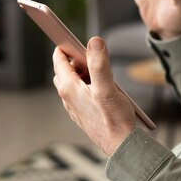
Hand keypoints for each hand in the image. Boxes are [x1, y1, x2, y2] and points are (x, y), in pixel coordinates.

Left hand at [53, 37, 135, 155]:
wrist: (121, 145)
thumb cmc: (114, 119)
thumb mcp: (108, 87)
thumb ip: (100, 63)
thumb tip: (94, 41)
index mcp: (69, 88)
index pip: (59, 60)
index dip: (64, 45)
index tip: (67, 34)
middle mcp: (68, 98)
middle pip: (65, 70)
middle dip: (75, 59)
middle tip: (91, 54)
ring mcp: (75, 107)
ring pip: (73, 82)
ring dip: (83, 73)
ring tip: (100, 71)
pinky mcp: (83, 114)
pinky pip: (80, 94)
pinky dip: (88, 85)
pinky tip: (103, 88)